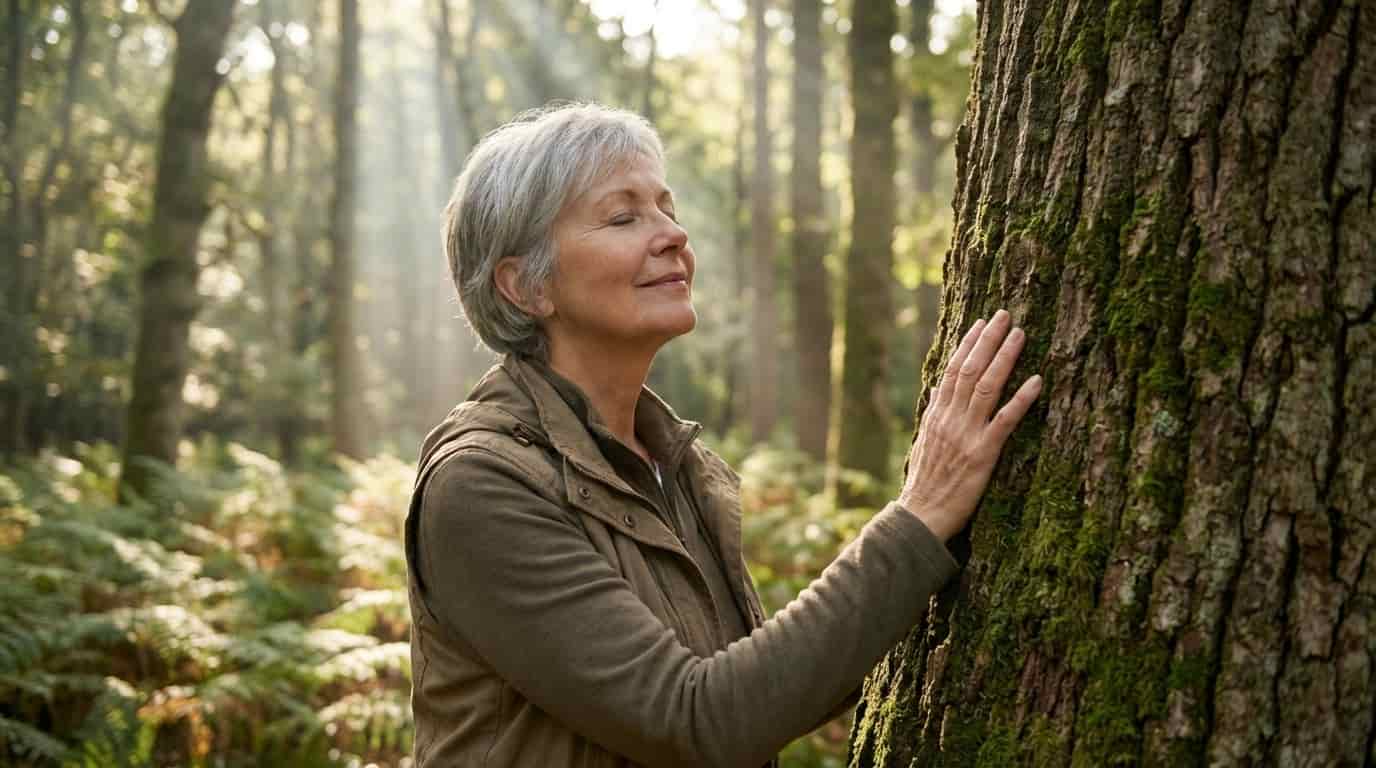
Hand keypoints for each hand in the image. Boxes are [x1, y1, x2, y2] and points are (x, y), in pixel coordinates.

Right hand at [897, 309, 1041, 541]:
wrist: (921, 515)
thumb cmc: (926, 482)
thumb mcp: (924, 442)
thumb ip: (934, 412)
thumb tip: (939, 388)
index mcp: (936, 415)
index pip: (952, 369)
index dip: (969, 344)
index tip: (983, 323)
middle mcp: (950, 419)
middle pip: (970, 370)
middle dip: (989, 340)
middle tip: (1006, 316)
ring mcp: (966, 435)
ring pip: (987, 387)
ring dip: (1005, 358)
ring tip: (1020, 335)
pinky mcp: (983, 454)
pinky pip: (1005, 421)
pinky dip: (1021, 399)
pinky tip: (1037, 381)